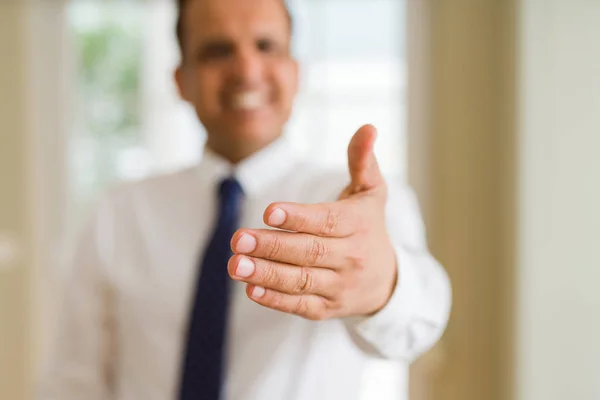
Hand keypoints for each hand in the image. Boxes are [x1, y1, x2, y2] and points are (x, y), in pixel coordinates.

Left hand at [228, 125, 396, 319]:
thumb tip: (368, 127)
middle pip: (309, 252)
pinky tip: (251, 288)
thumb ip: (362, 161)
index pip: (327, 221)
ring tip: (236, 265)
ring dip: (266, 274)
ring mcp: (340, 286)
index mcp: (359, 225)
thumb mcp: (371, 192)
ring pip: (301, 280)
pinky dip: (276, 300)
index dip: (298, 217)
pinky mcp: (328, 308)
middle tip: (238, 237)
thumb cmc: (369, 226)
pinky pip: (301, 305)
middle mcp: (352, 257)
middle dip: (272, 246)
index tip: (269, 212)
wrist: (387, 279)